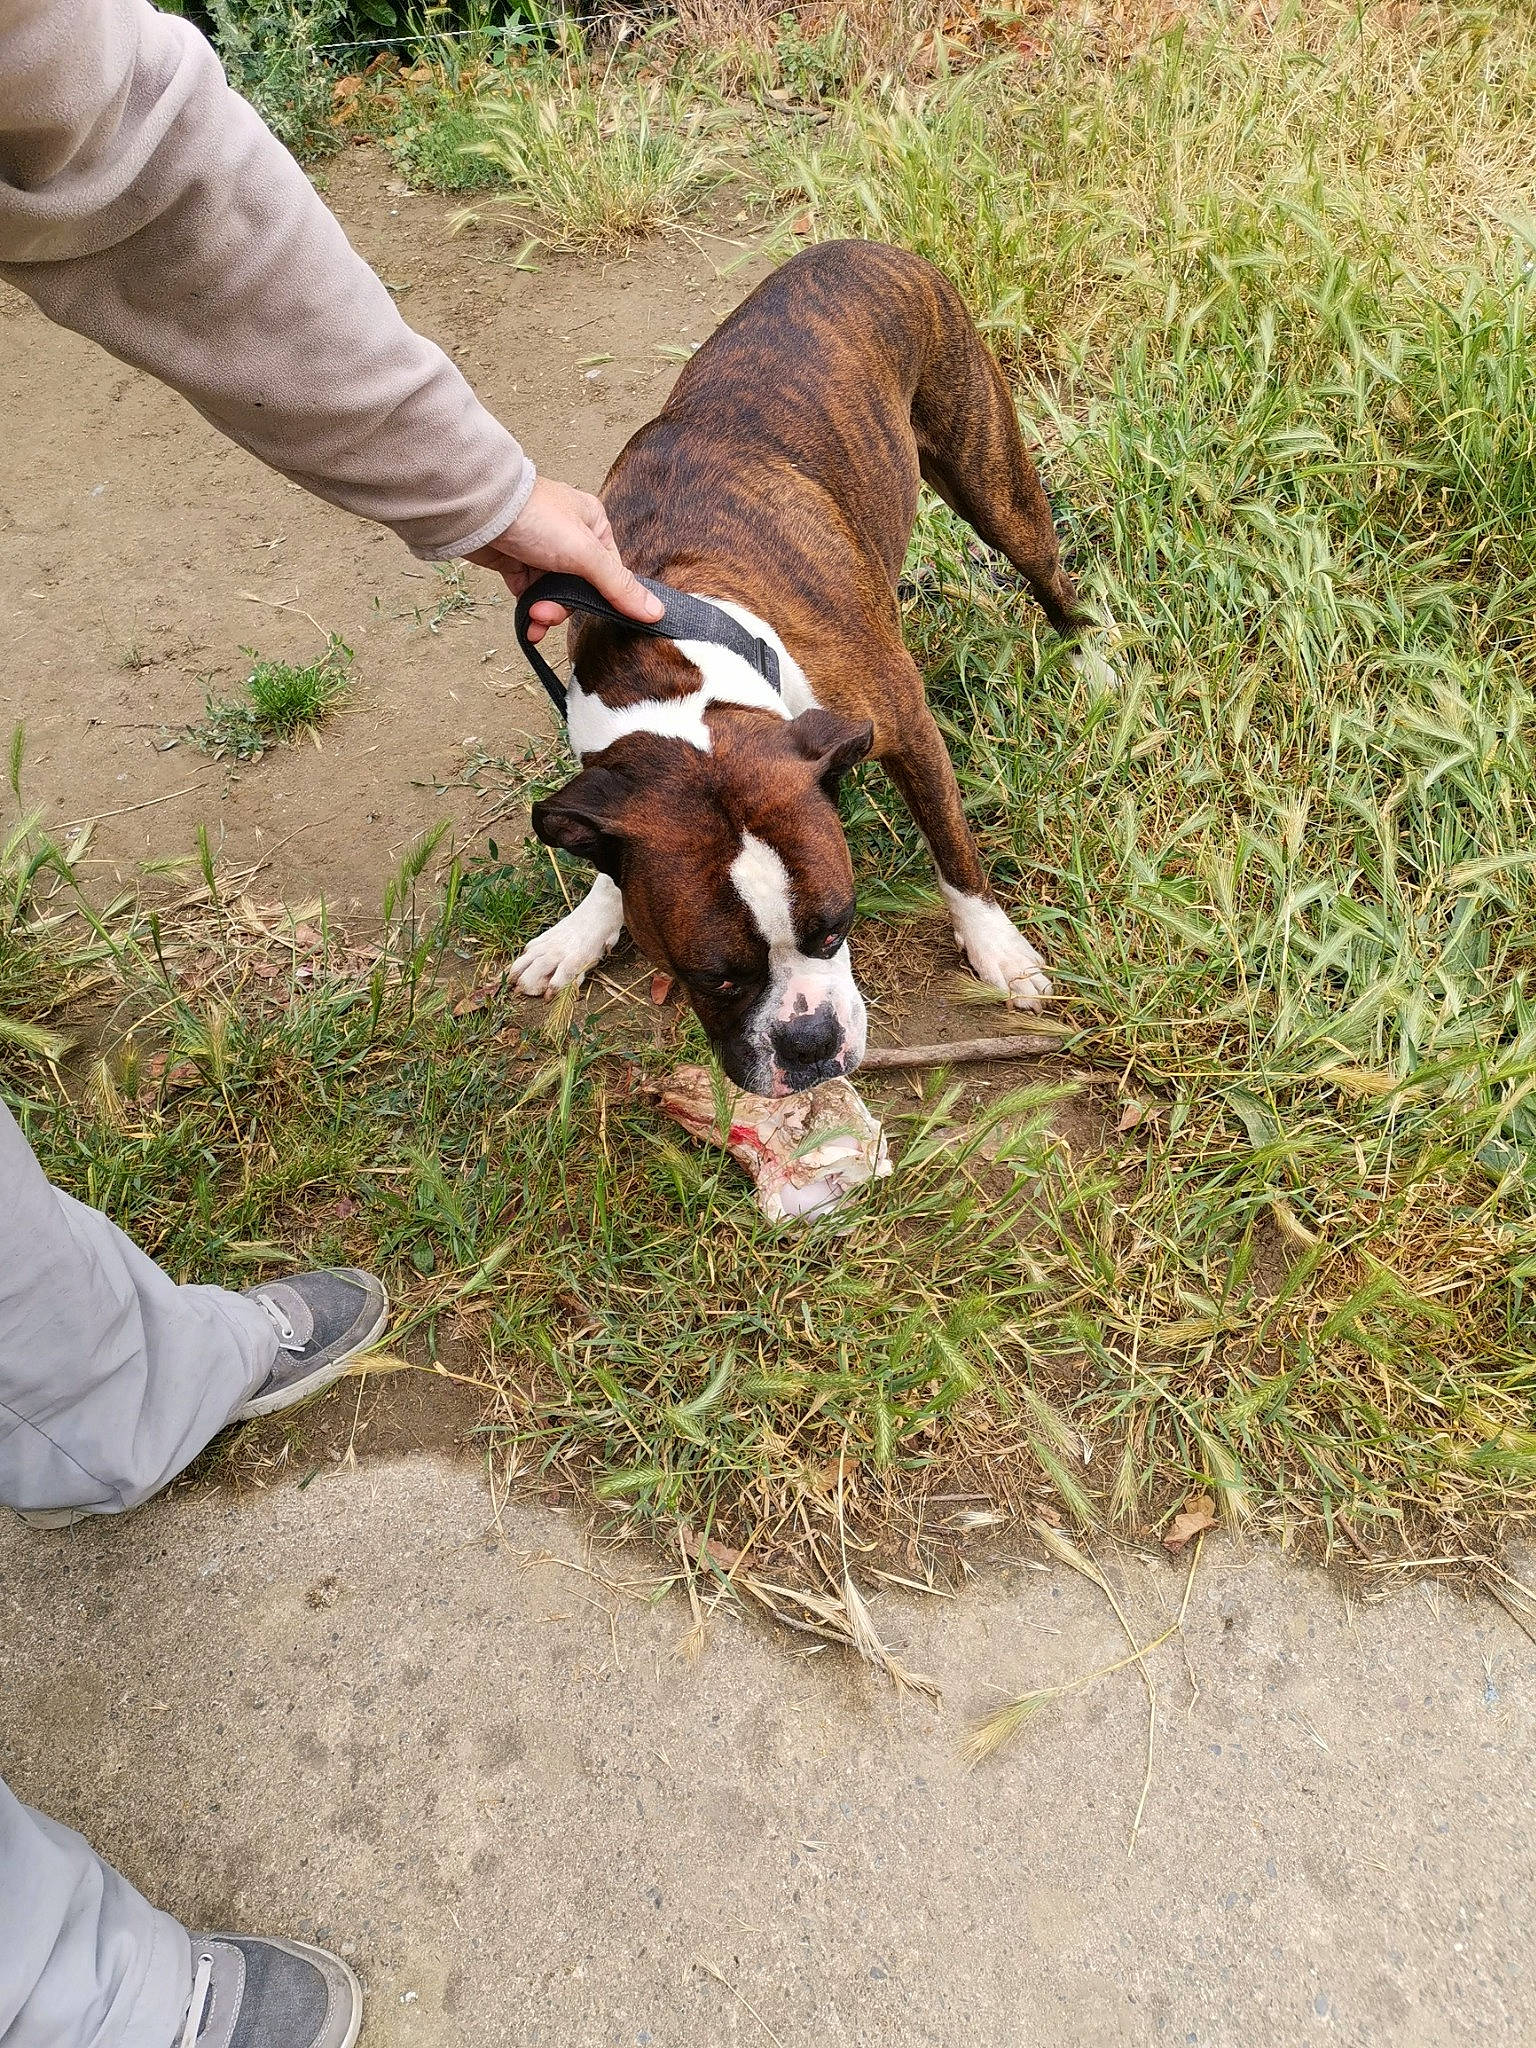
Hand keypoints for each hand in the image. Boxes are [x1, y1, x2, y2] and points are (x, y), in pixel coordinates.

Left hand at [467, 475, 662, 642]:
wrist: (480, 511)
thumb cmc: (535, 517)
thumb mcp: (585, 553)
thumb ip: (618, 586)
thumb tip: (656, 612)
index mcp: (594, 525)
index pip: (610, 573)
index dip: (601, 597)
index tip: (592, 613)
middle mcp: (570, 537)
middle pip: (580, 588)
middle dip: (564, 607)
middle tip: (549, 613)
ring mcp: (542, 552)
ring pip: (554, 595)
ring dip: (546, 612)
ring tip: (534, 616)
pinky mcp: (517, 563)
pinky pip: (532, 596)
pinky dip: (530, 612)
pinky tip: (528, 625)